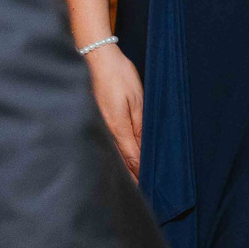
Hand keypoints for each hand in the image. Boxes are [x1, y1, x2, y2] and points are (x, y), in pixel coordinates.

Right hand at [84, 43, 143, 177]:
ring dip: (125, 165)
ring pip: (114, 152)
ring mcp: (101, 124)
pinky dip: (118, 152)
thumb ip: (140, 127)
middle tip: (144, 190)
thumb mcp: (137, 100)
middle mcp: (106, 129)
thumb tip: (143, 150)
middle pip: (120, 159)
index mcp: (117, 127)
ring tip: (136, 179)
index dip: (139, 174)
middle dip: (132, 175)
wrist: (99, 57)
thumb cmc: (119, 75)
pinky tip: (123, 156)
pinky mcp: (99, 118)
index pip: (131, 159)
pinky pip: (110, 141)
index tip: (149, 187)